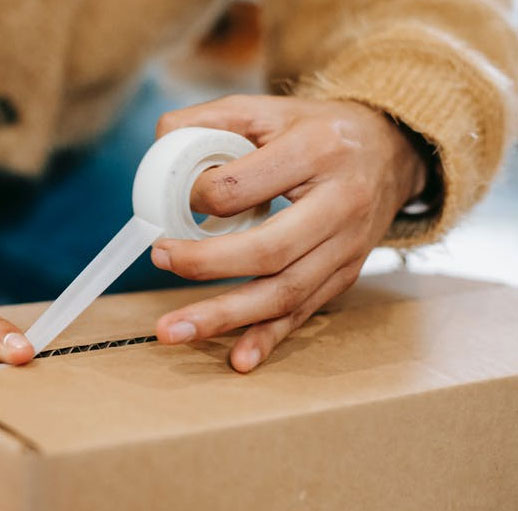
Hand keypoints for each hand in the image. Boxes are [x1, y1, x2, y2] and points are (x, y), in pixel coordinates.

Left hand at [151, 95, 427, 371]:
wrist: (391, 151)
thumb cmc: (317, 131)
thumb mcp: (268, 110)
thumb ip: (210, 119)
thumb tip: (161, 140)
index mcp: (316, 152)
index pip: (242, 187)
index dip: (199, 196)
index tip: (173, 202)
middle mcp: (340, 204)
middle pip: (268, 249)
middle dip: (205, 264)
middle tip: (160, 259)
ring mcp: (346, 248)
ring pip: (283, 292)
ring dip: (224, 317)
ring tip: (172, 330)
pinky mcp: (344, 276)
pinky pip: (302, 315)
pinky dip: (268, 339)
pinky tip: (238, 359)